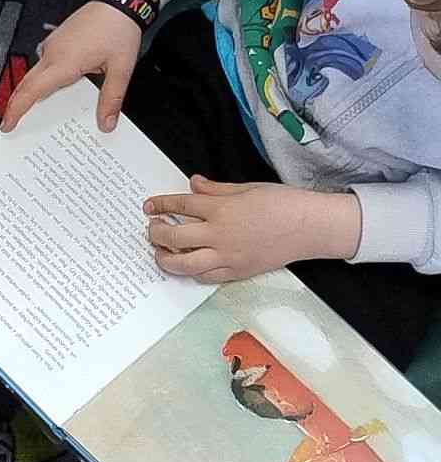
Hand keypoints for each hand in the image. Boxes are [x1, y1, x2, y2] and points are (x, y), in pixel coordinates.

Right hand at [2, 0, 149, 132]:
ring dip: (31, 92)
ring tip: (34, 109)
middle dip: (15, 105)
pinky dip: (43, 78)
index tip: (7, 125)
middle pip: (25, 84)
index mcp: (64, 63)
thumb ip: (111, 99)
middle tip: (11, 123)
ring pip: (35, 74)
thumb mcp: (120, 68)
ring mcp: (53, 45)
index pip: (32, 91)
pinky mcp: (57, 40)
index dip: (16, 110)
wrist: (120, 1)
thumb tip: (106, 123)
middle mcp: (53, 53)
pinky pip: (44, 64)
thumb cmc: (119, 29)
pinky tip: (55, 86)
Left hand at [144, 179, 361, 284]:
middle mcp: (221, 234)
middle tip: (152, 228)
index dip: (160, 205)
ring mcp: (229, 256)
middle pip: (174, 237)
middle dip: (155, 233)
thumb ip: (215, 189)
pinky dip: (192, 272)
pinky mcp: (238, 271)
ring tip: (160, 251)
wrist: (312, 227)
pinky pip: (206, 277)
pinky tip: (187, 264)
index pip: (180, 206)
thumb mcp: (247, 187)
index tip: (149, 206)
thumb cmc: (284, 204)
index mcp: (221, 209)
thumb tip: (193, 184)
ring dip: (165, 258)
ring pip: (185, 264)